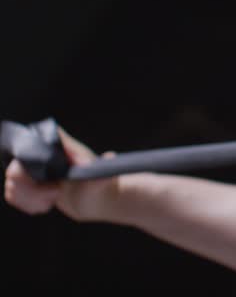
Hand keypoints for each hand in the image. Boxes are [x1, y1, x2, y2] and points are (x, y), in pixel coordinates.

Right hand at [4, 130, 119, 221]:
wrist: (95, 200)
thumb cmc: (101, 184)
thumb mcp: (102, 177)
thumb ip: (102, 168)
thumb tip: (109, 156)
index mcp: (59, 146)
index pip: (31, 143)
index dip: (33, 165)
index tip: (52, 180)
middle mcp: (43, 154)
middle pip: (15, 169)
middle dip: (31, 190)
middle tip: (56, 194)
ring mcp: (33, 168)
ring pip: (12, 184)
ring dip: (29, 199)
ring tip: (52, 200)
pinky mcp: (28, 183)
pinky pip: (12, 194)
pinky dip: (26, 204)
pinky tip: (45, 205)